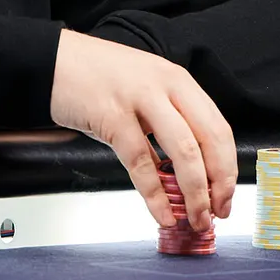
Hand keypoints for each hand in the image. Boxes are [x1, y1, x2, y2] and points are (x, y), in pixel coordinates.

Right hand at [49, 29, 236, 230]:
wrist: (52, 60)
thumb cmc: (96, 77)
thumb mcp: (144, 88)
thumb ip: (168, 119)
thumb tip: (189, 172)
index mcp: (178, 80)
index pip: (218, 127)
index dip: (228, 167)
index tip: (226, 195)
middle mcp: (165, 86)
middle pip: (208, 140)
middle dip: (218, 183)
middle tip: (218, 212)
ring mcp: (139, 99)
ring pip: (183, 152)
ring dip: (194, 193)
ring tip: (195, 219)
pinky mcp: (112, 115)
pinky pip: (141, 162)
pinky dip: (155, 195)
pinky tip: (161, 213)